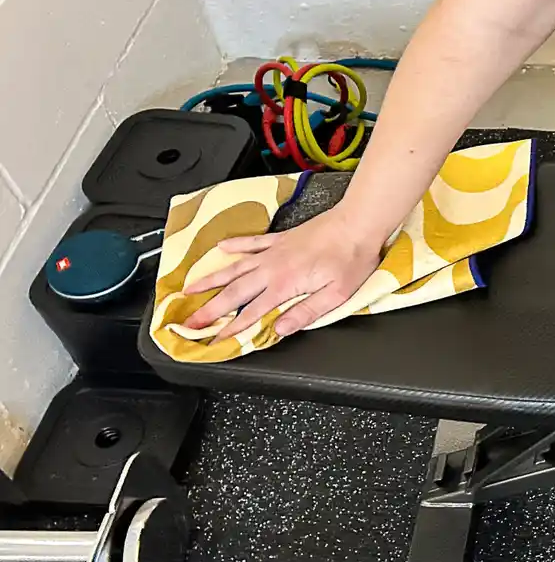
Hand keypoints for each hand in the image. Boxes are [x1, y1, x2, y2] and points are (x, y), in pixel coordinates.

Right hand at [182, 205, 385, 341]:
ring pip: (234, 267)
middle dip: (209, 308)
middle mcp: (273, 267)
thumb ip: (306, 312)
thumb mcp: (336, 295)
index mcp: (285, 284)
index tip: (214, 338)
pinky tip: (220, 248)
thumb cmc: (352, 258)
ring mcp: (274, 251)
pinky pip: (251, 242)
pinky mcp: (281, 238)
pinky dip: (234, 244)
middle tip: (189, 320)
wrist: (358, 223)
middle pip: (234, 291)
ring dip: (211, 279)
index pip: (252, 312)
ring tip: (189, 288)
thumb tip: (281, 329)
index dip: (232, 328)